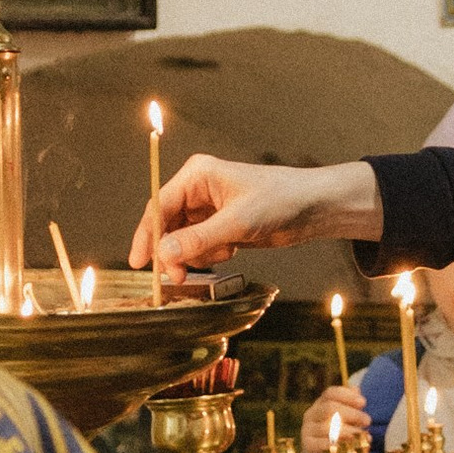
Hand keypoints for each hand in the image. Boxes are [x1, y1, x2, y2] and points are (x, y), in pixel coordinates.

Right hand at [134, 152, 385, 276]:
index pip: (159, 206)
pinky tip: (233, 250)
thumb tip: (164, 254)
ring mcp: (209, 209)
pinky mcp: (220, 225)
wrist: (314, 208)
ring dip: (197, 254)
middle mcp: (198, 190)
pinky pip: (201, 247)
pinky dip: (211, 255)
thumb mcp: (238, 222)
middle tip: (179, 276)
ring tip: (225, 252)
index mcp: (197, 175)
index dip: (147, 235)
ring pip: (183, 241)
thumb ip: (198, 239)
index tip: (140, 263)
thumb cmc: (281, 200)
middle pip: (167, 226)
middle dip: (174, 252)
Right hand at [300, 389, 365, 452]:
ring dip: (347, 430)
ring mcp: (307, 430)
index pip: (331, 393)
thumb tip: (356, 390)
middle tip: (367, 421)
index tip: (363, 403)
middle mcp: (311, 414)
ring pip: (326, 427)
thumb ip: (353, 404)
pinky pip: (319, 444)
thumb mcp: (348, 418)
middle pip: (329, 408)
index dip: (347, 396)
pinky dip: (334, 444)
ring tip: (360, 435)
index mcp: (321, 403)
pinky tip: (346, 445)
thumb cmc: (340, 432)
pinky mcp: (307, 446)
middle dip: (352, 413)